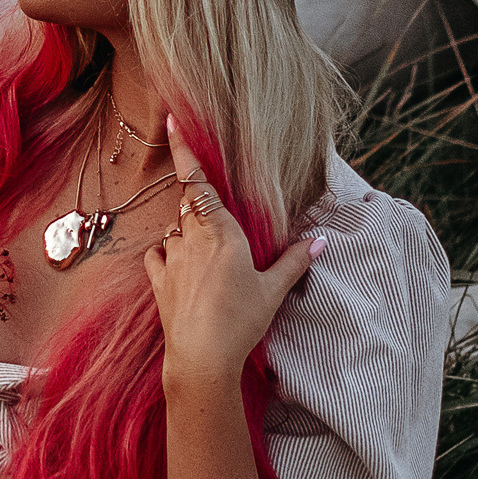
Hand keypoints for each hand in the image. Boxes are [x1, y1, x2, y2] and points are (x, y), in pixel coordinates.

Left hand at [143, 118, 312, 400]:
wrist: (203, 357)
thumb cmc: (241, 320)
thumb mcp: (274, 290)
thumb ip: (294, 262)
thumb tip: (320, 241)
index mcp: (221, 232)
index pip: (198, 182)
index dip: (184, 150)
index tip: (171, 120)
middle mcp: (192, 238)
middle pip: (190, 204)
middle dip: (199, 203)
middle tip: (216, 219)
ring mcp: (172, 259)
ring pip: (176, 228)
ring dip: (187, 231)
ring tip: (207, 253)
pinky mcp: (159, 281)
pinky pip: (157, 254)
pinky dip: (166, 252)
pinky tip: (176, 262)